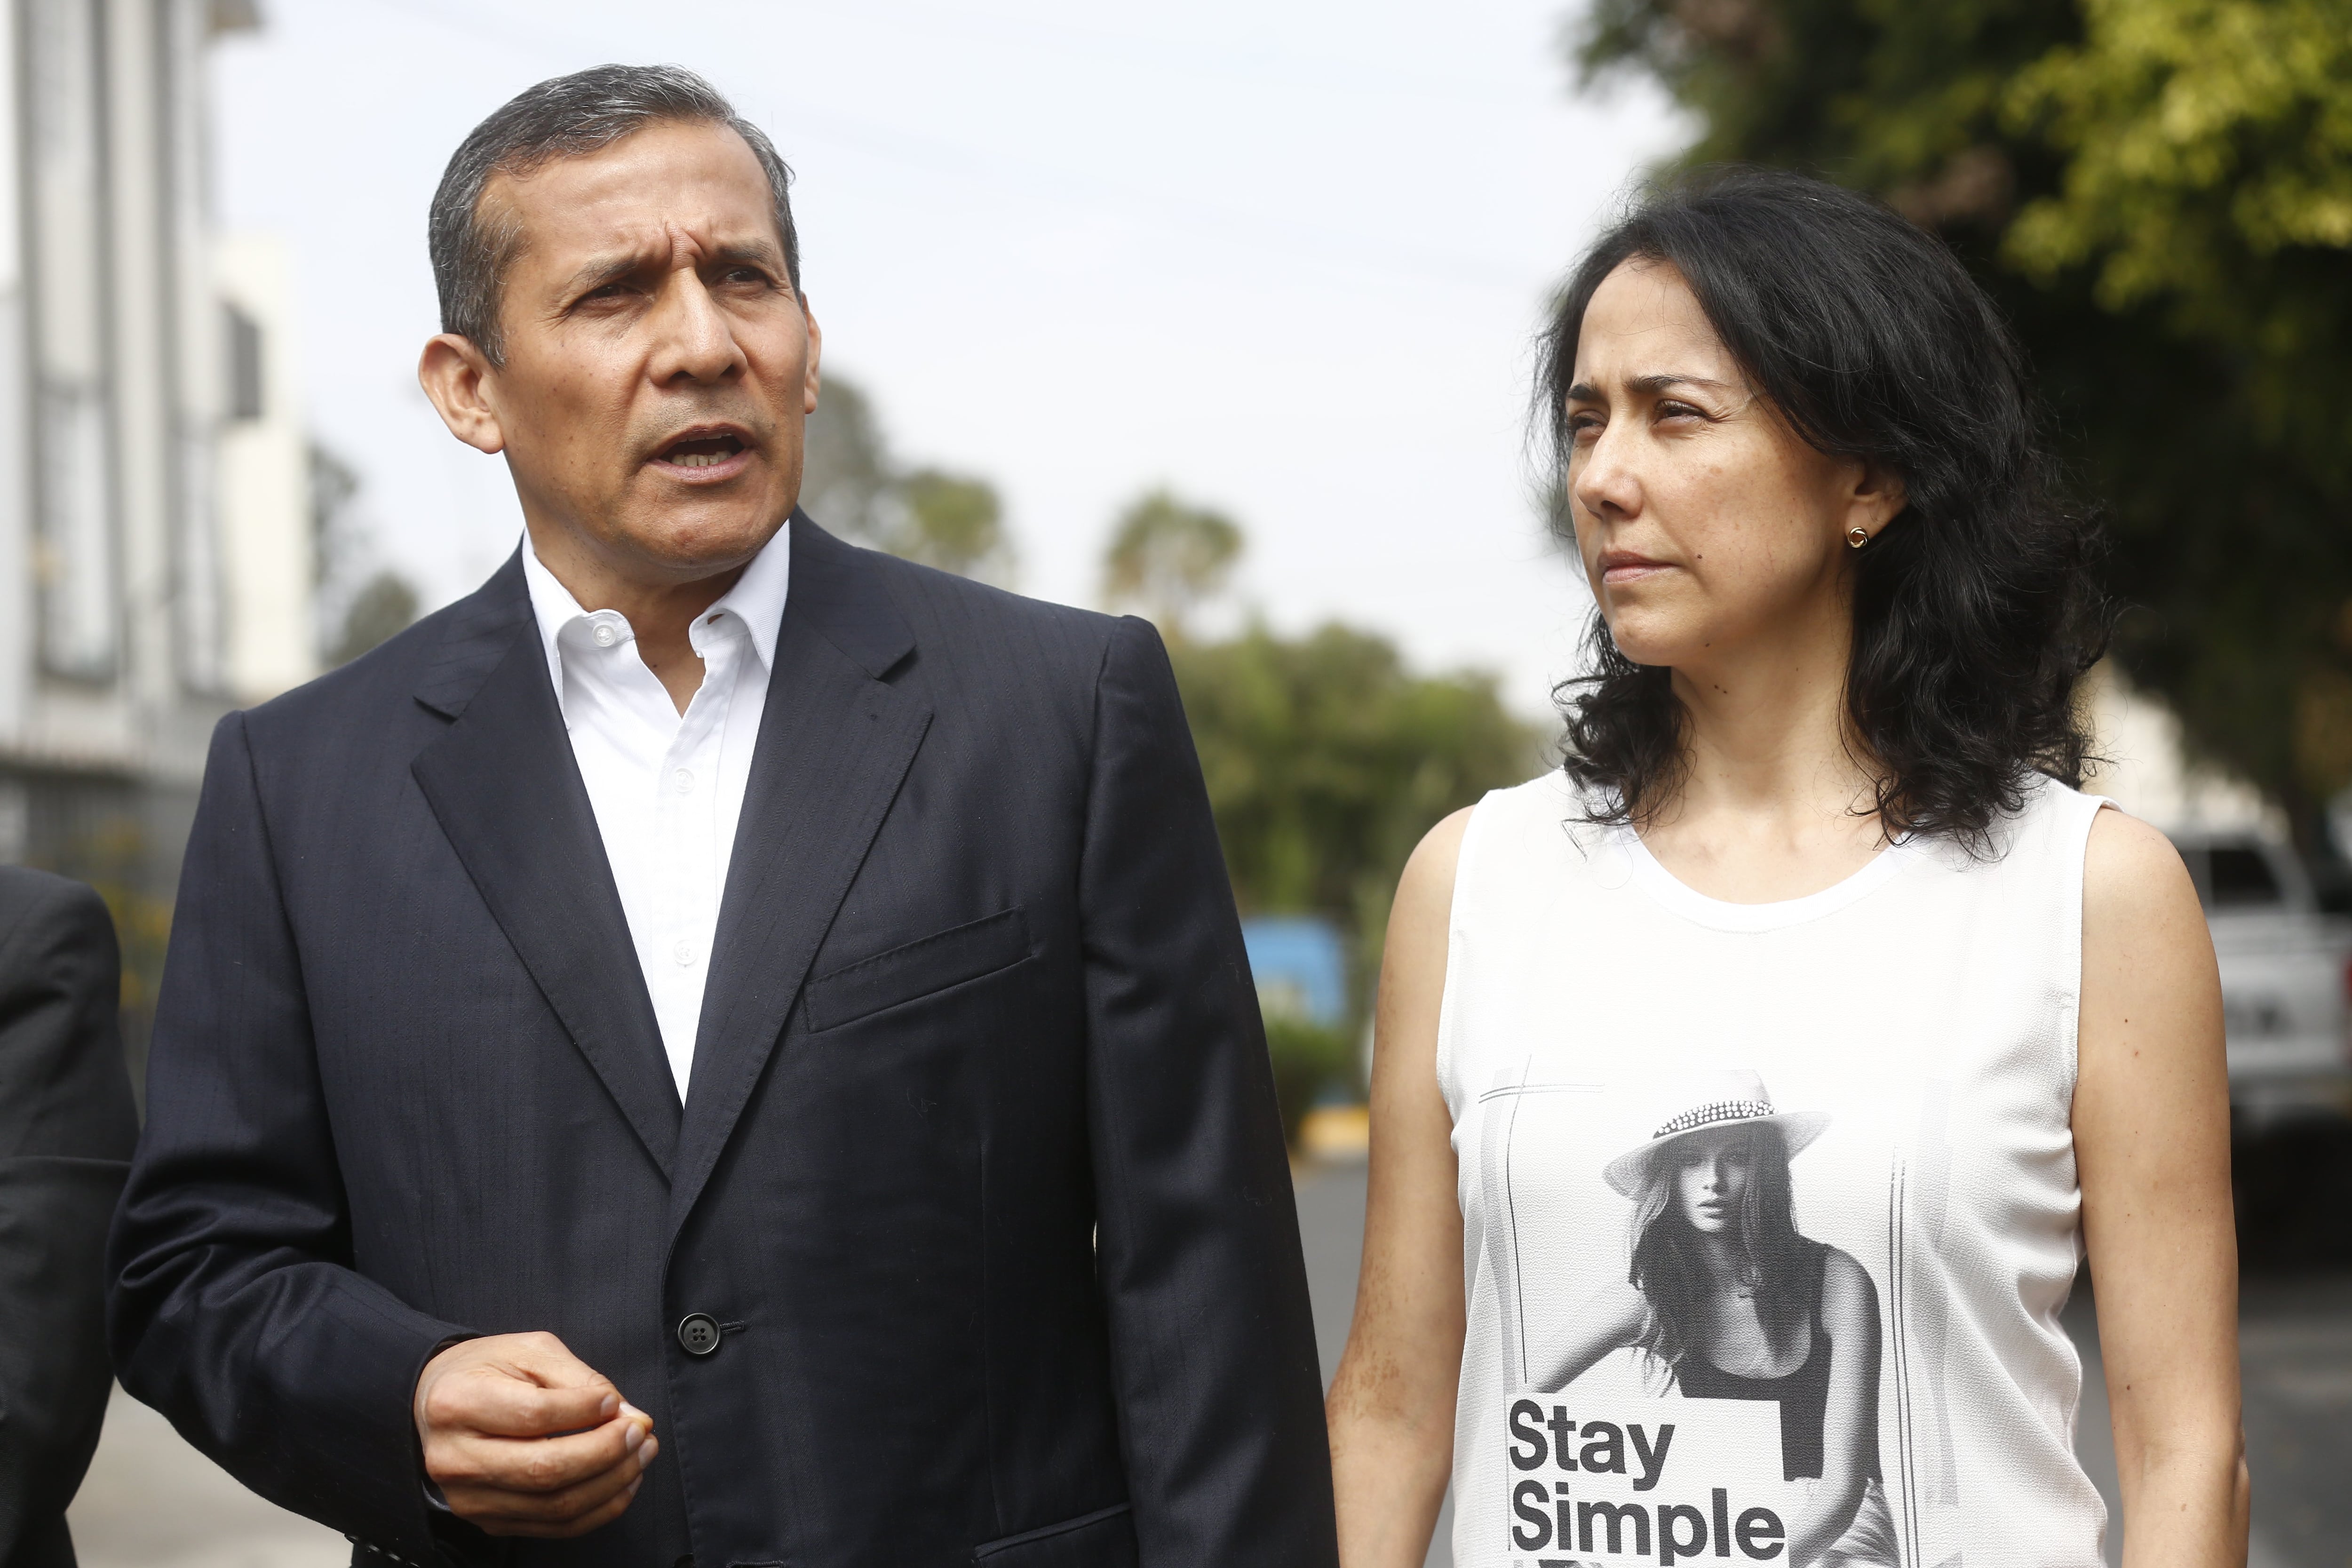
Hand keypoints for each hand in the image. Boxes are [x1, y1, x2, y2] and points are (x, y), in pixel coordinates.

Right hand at [412, 1332, 656, 1537]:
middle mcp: (455, 1458)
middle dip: (607, 1453)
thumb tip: (628, 1414)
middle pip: (545, 1470)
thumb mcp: (530, 1352)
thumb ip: (580, 1379)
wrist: (436, 1403)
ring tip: (640, 1453)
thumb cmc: (487, 1370)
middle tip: (641, 1432)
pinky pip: (554, 1527)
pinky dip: (598, 1508)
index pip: (533, 1416)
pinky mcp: (487, 1521)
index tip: (615, 1402)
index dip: (585, 1410)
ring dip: (612, 1483)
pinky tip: (622, 1481)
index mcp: (457, 1403)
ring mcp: (469, 1498)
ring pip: (555, 1506)